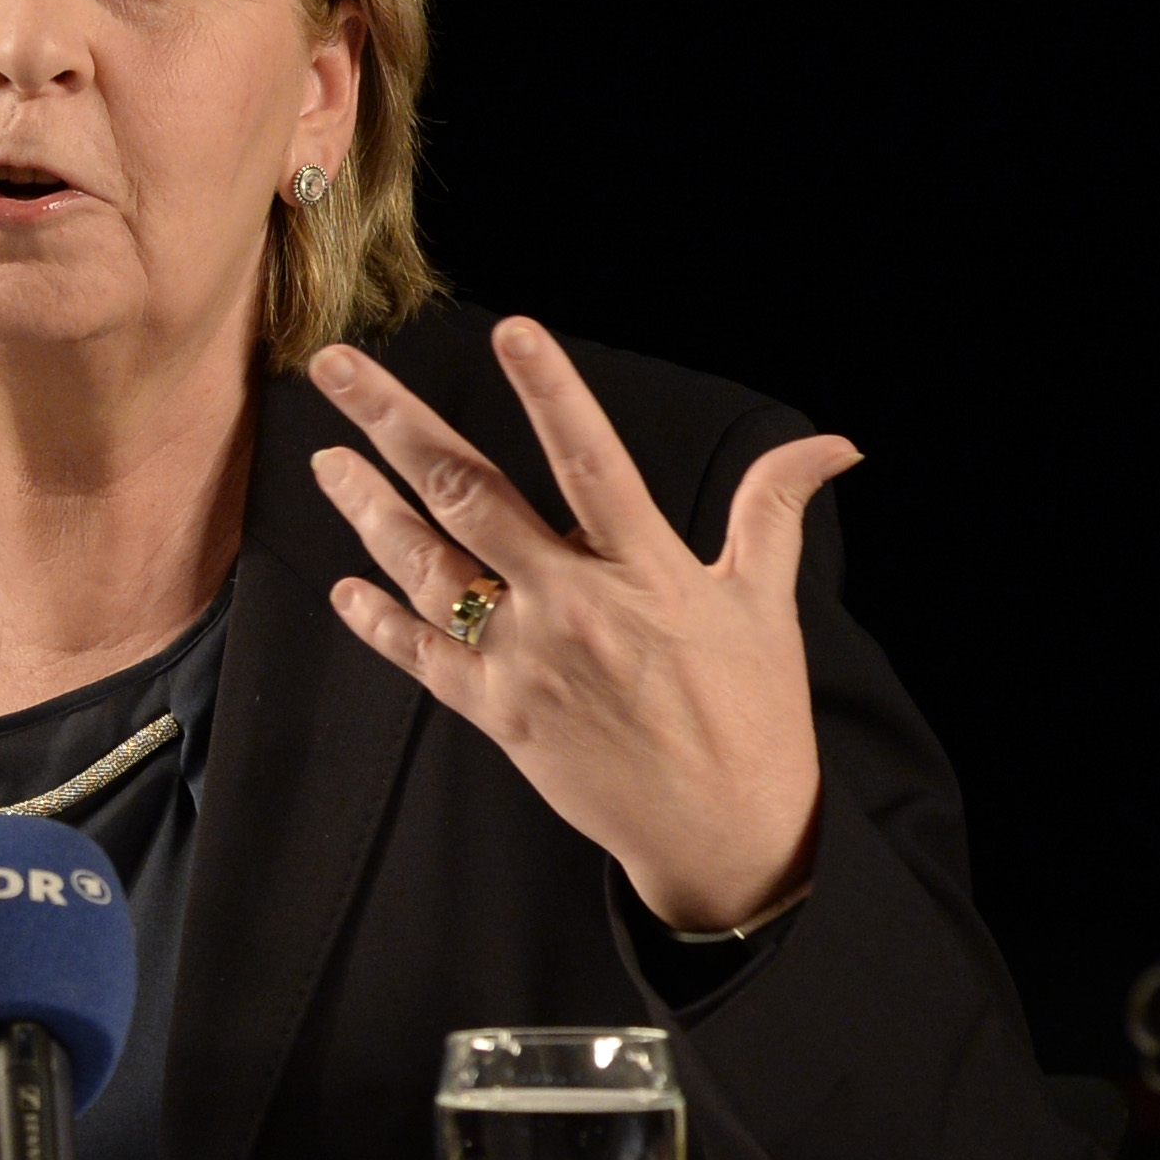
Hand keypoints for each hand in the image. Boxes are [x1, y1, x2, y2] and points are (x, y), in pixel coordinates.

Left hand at [308, 319, 854, 935]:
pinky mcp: (496, 710)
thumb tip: (834, 444)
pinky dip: (375, 620)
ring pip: (425, 564)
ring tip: (325, 458)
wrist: (723, 831)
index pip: (593, 460)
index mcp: (646, 570)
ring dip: (366, 506)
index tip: (510, 329)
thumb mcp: (766, 605)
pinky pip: (420, 654)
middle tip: (337, 364)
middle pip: (470, 493)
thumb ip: (773, 511)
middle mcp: (574, 604)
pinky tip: (341, 584)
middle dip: (396, 423)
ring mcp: (525, 658)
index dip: (552, 392)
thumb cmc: (750, 713)